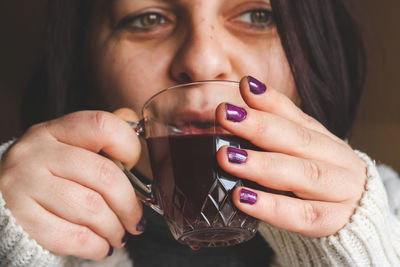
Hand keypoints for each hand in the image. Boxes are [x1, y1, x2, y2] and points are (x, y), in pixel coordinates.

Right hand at [0, 109, 142, 259]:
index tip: (135, 167)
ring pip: (91, 208)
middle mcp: (37, 153)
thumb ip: (102, 137)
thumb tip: (138, 129)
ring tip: (119, 235)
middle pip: (103, 174)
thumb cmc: (49, 172)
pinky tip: (101, 247)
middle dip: (129, 204)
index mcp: (56, 130)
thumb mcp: (69, 146)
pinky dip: (94, 245)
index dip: (129, 146)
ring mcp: (25, 184)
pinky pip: (71, 236)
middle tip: (136, 220)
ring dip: (114, 228)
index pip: (102, 125)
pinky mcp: (21, 217)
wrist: (2, 197)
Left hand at [216, 76, 366, 237]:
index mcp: (326, 141)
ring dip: (262, 165)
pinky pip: (301, 215)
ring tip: (227, 157)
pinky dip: (271, 206)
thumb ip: (275, 133)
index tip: (244, 85)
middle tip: (225, 115)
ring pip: (303, 175)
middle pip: (298, 140)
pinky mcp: (333, 222)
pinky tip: (242, 198)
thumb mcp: (302, 155)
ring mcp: (340, 192)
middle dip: (259, 127)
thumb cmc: (317, 182)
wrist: (359, 219)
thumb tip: (236, 107)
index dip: (270, 100)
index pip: (297, 117)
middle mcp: (338, 161)